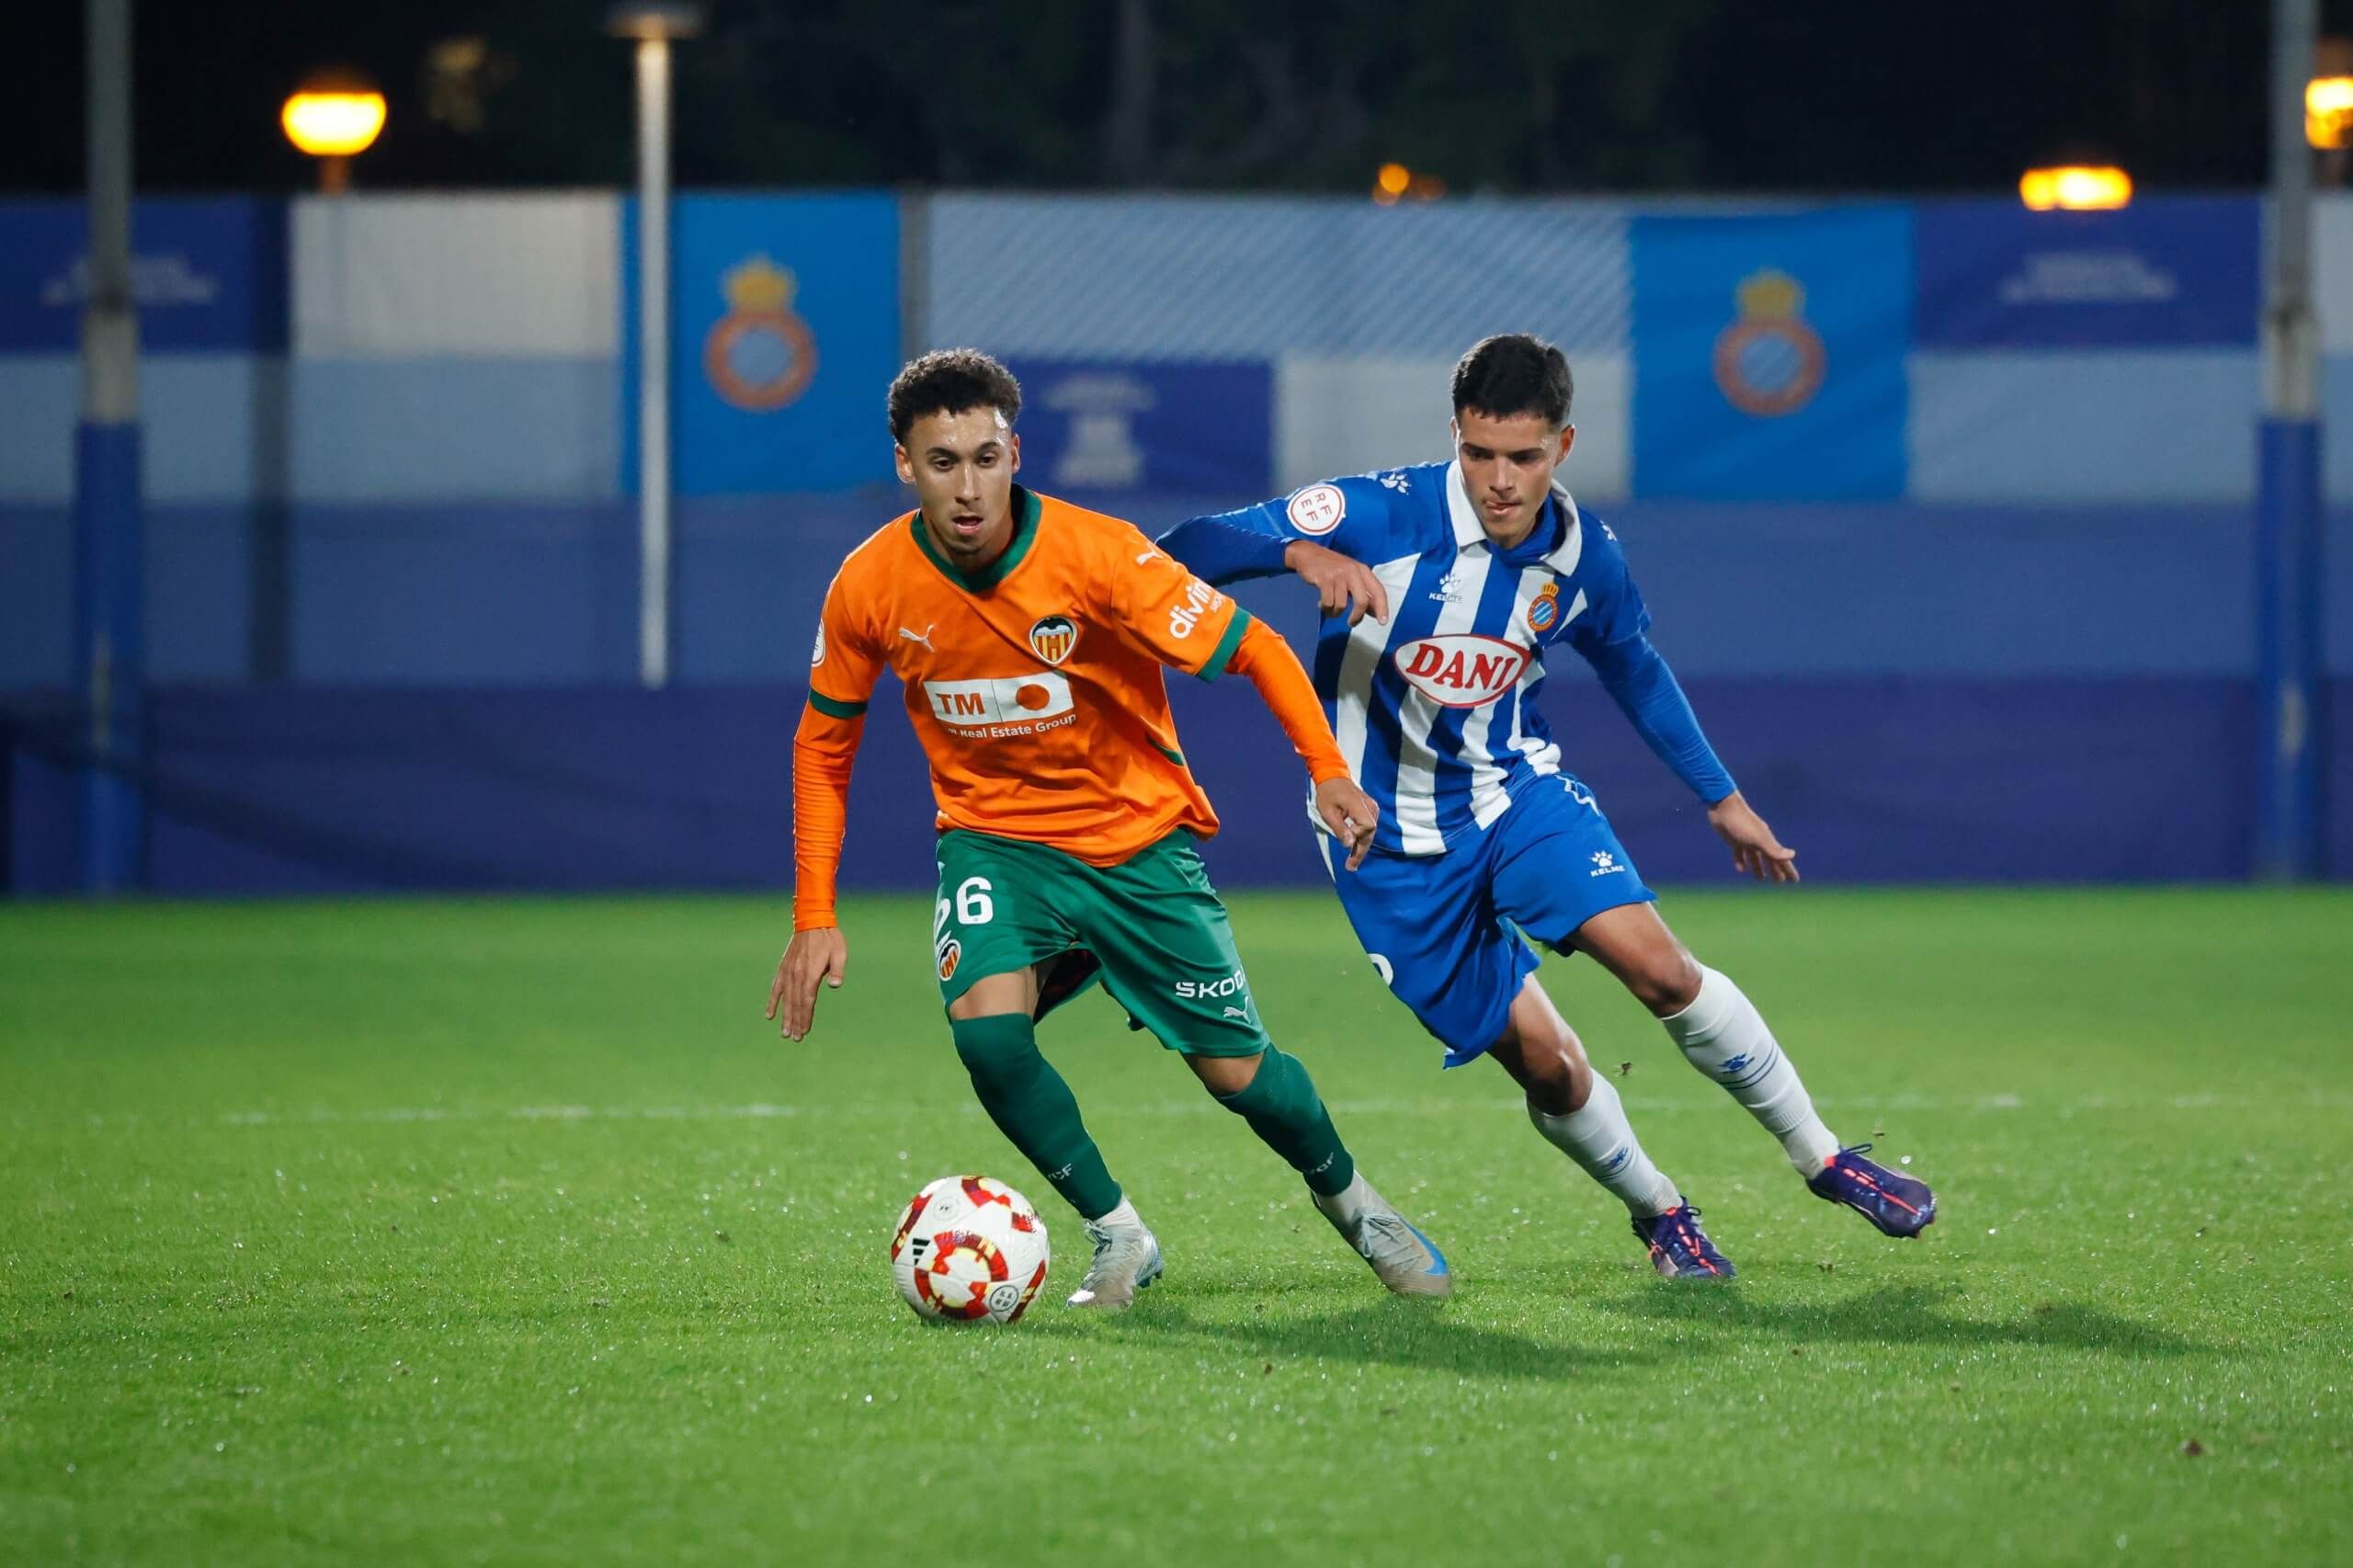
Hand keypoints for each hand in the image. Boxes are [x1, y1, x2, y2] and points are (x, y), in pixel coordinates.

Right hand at [766, 925, 847, 1040]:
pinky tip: (769, 1014)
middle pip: (795, 1003)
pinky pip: (776, 988)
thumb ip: (837, 970)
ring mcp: (788, 971)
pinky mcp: (783, 968)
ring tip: (784, 1033)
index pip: (807, 1001)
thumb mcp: (839, 952)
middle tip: (794, 1038)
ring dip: (785, 1016)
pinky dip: (773, 1001)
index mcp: (810, 973)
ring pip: (785, 999)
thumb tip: (835, 985)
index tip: (804, 1031)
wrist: (812, 921)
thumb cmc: (829, 938)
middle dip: (795, 1022)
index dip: (805, 1017)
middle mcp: (796, 974)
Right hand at [1284, 540, 1388, 626]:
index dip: (1382, 608)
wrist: (1308, 554)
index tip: (1383, 622)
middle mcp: (1353, 571)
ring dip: (1335, 612)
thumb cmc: (1331, 567)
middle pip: (1362, 601)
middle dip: (1357, 616)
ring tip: (1330, 609)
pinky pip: (1328, 603)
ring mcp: (1339, 575)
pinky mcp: (1324, 579)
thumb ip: (1363, 592)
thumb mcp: (1350, 576)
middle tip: (1351, 623)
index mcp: (1363, 570)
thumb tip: (1374, 613)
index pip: (1378, 590)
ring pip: (1342, 605)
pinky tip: (1321, 605)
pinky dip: (1325, 608)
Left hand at [1314, 775, 1380, 870]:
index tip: (1346, 843)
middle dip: (1360, 851)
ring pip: (1369, 832)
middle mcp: (1370, 807)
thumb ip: (1340, 828)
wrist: (1332, 777)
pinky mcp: (1370, 810)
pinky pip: (1368, 827)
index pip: (1368, 827)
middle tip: (1350, 867)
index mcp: (1359, 805)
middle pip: (1370, 833)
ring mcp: (1372, 808)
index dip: (1359, 837)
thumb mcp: (1328, 812)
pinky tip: (1353, 849)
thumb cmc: (1328, 793)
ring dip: (1360, 847)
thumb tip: (1349, 845)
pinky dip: (1361, 838)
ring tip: (1351, 863)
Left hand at [1707, 792, 1798, 882]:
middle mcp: (1759, 841)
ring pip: (1755, 857)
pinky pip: (1739, 853)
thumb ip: (1773, 848)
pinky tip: (1741, 869)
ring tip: (1760, 878)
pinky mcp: (1734, 839)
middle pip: (1769, 859)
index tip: (1795, 881)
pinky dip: (1741, 861)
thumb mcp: (1757, 838)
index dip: (1788, 870)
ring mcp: (1746, 840)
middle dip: (1776, 870)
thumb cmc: (1741, 822)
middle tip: (1780, 882)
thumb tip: (1792, 855)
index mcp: (1767, 841)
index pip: (1781, 859)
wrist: (1723, 807)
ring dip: (1758, 868)